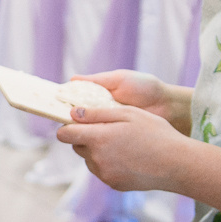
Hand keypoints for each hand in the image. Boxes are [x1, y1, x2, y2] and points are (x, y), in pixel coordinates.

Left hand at [55, 101, 192, 195]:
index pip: (65, 135)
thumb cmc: (155, 133)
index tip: (75, 122)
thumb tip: (73, 113)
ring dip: (98, 151)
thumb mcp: (128, 114)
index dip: (67, 127)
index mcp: (98, 138)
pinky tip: (128, 158)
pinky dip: (109, 163)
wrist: (177, 164)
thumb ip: (97, 113)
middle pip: (77, 146)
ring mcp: (105, 174)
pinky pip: (102, 171)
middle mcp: (97, 159)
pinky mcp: (113, 184)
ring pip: (89, 159)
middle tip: (109, 131)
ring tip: (123, 144)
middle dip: (86, 137)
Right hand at [74, 68, 188, 132]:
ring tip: (78, 129)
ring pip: (86, 132)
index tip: (52, 105)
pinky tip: (91, 139)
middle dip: (70, 121)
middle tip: (65, 121)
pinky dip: (95, 141)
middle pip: (76, 120)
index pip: (75, 103)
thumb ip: (97, 80)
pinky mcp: (116, 140)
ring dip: (82, 131)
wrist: (168, 106)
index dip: (64, 105)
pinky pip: (100, 142)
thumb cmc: (145, 88)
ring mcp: (108, 128)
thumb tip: (71, 79)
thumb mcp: (120, 79)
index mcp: (98, 98)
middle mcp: (100, 114)